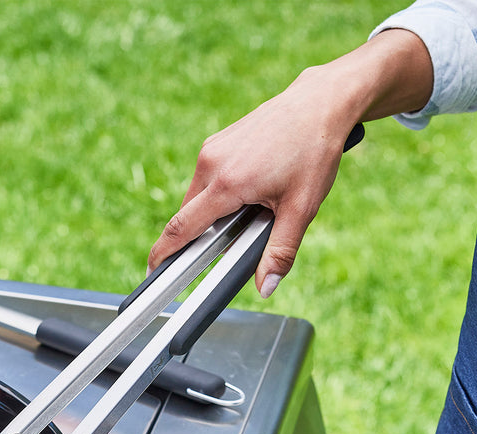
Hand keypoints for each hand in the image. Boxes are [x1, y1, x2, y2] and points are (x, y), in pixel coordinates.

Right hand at [147, 31, 433, 296]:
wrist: (322, 101)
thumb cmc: (314, 150)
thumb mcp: (302, 208)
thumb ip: (280, 252)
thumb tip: (267, 288)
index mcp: (227, 183)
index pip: (181, 227)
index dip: (164, 253)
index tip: (153, 270)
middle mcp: (211, 163)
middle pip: (188, 215)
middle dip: (203, 234)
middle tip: (238, 236)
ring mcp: (211, 149)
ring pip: (198, 198)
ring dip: (215, 213)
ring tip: (255, 206)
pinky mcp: (216, 141)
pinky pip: (206, 179)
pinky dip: (220, 194)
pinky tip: (253, 187)